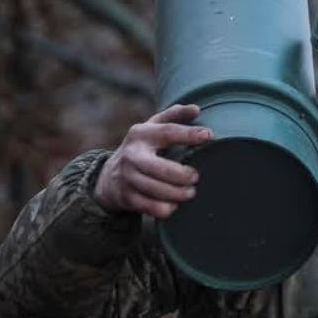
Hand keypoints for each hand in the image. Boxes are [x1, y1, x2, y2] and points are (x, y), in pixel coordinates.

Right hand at [93, 103, 211, 218]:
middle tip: (196, 177)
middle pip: (159, 168)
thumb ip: (174, 116)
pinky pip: (149, 206)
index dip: (188, 134)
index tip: (209, 136)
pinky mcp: (126, 197)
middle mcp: (131, 155)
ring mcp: (127, 177)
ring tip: (190, 192)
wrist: (108, 176)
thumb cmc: (142, 148)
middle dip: (181, 175)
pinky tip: (174, 204)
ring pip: (155, 189)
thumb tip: (197, 109)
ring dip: (177, 193)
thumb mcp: (152, 128)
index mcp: (141, 134)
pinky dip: (165, 208)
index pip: (167, 132)